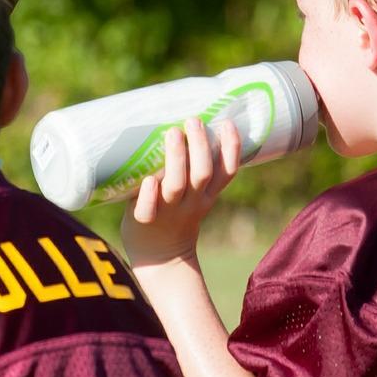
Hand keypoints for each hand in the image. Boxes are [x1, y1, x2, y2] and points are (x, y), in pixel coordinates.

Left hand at [123, 118, 241, 268]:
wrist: (160, 258)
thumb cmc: (174, 214)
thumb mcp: (193, 195)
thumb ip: (190, 167)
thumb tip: (180, 119)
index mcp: (207, 195)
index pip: (227, 171)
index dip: (231, 148)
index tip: (227, 123)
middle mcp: (192, 202)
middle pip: (202, 173)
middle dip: (200, 145)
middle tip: (193, 120)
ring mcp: (169, 212)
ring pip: (176, 185)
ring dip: (176, 158)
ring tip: (172, 133)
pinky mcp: (144, 222)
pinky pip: (147, 209)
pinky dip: (149, 195)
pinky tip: (149, 179)